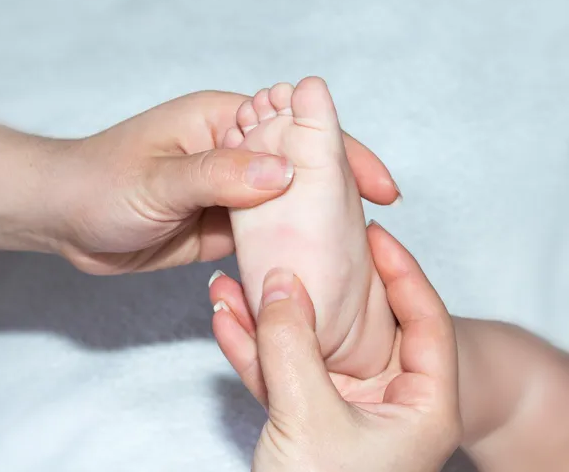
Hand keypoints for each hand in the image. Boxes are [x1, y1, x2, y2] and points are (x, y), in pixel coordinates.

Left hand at [51, 90, 398, 273]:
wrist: (66, 221)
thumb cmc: (100, 183)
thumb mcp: (160, 178)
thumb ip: (219, 175)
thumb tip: (286, 173)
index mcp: (224, 120)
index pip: (299, 130)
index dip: (344, 155)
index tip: (382, 188)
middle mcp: (234, 152)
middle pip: (302, 168)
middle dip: (340, 193)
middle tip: (379, 227)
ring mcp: (231, 190)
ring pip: (288, 204)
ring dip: (316, 224)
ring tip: (356, 250)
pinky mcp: (223, 224)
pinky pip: (265, 233)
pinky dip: (287, 246)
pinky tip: (310, 262)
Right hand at [210, 223, 461, 471]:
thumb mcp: (309, 418)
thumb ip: (293, 344)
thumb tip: (280, 281)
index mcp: (418, 402)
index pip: (423, 317)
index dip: (400, 269)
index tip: (372, 233)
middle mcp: (383, 399)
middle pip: (360, 324)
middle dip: (319, 286)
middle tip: (302, 245)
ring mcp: (340, 406)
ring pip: (308, 345)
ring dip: (269, 315)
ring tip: (236, 278)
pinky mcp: (304, 415)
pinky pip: (280, 369)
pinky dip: (251, 346)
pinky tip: (226, 316)